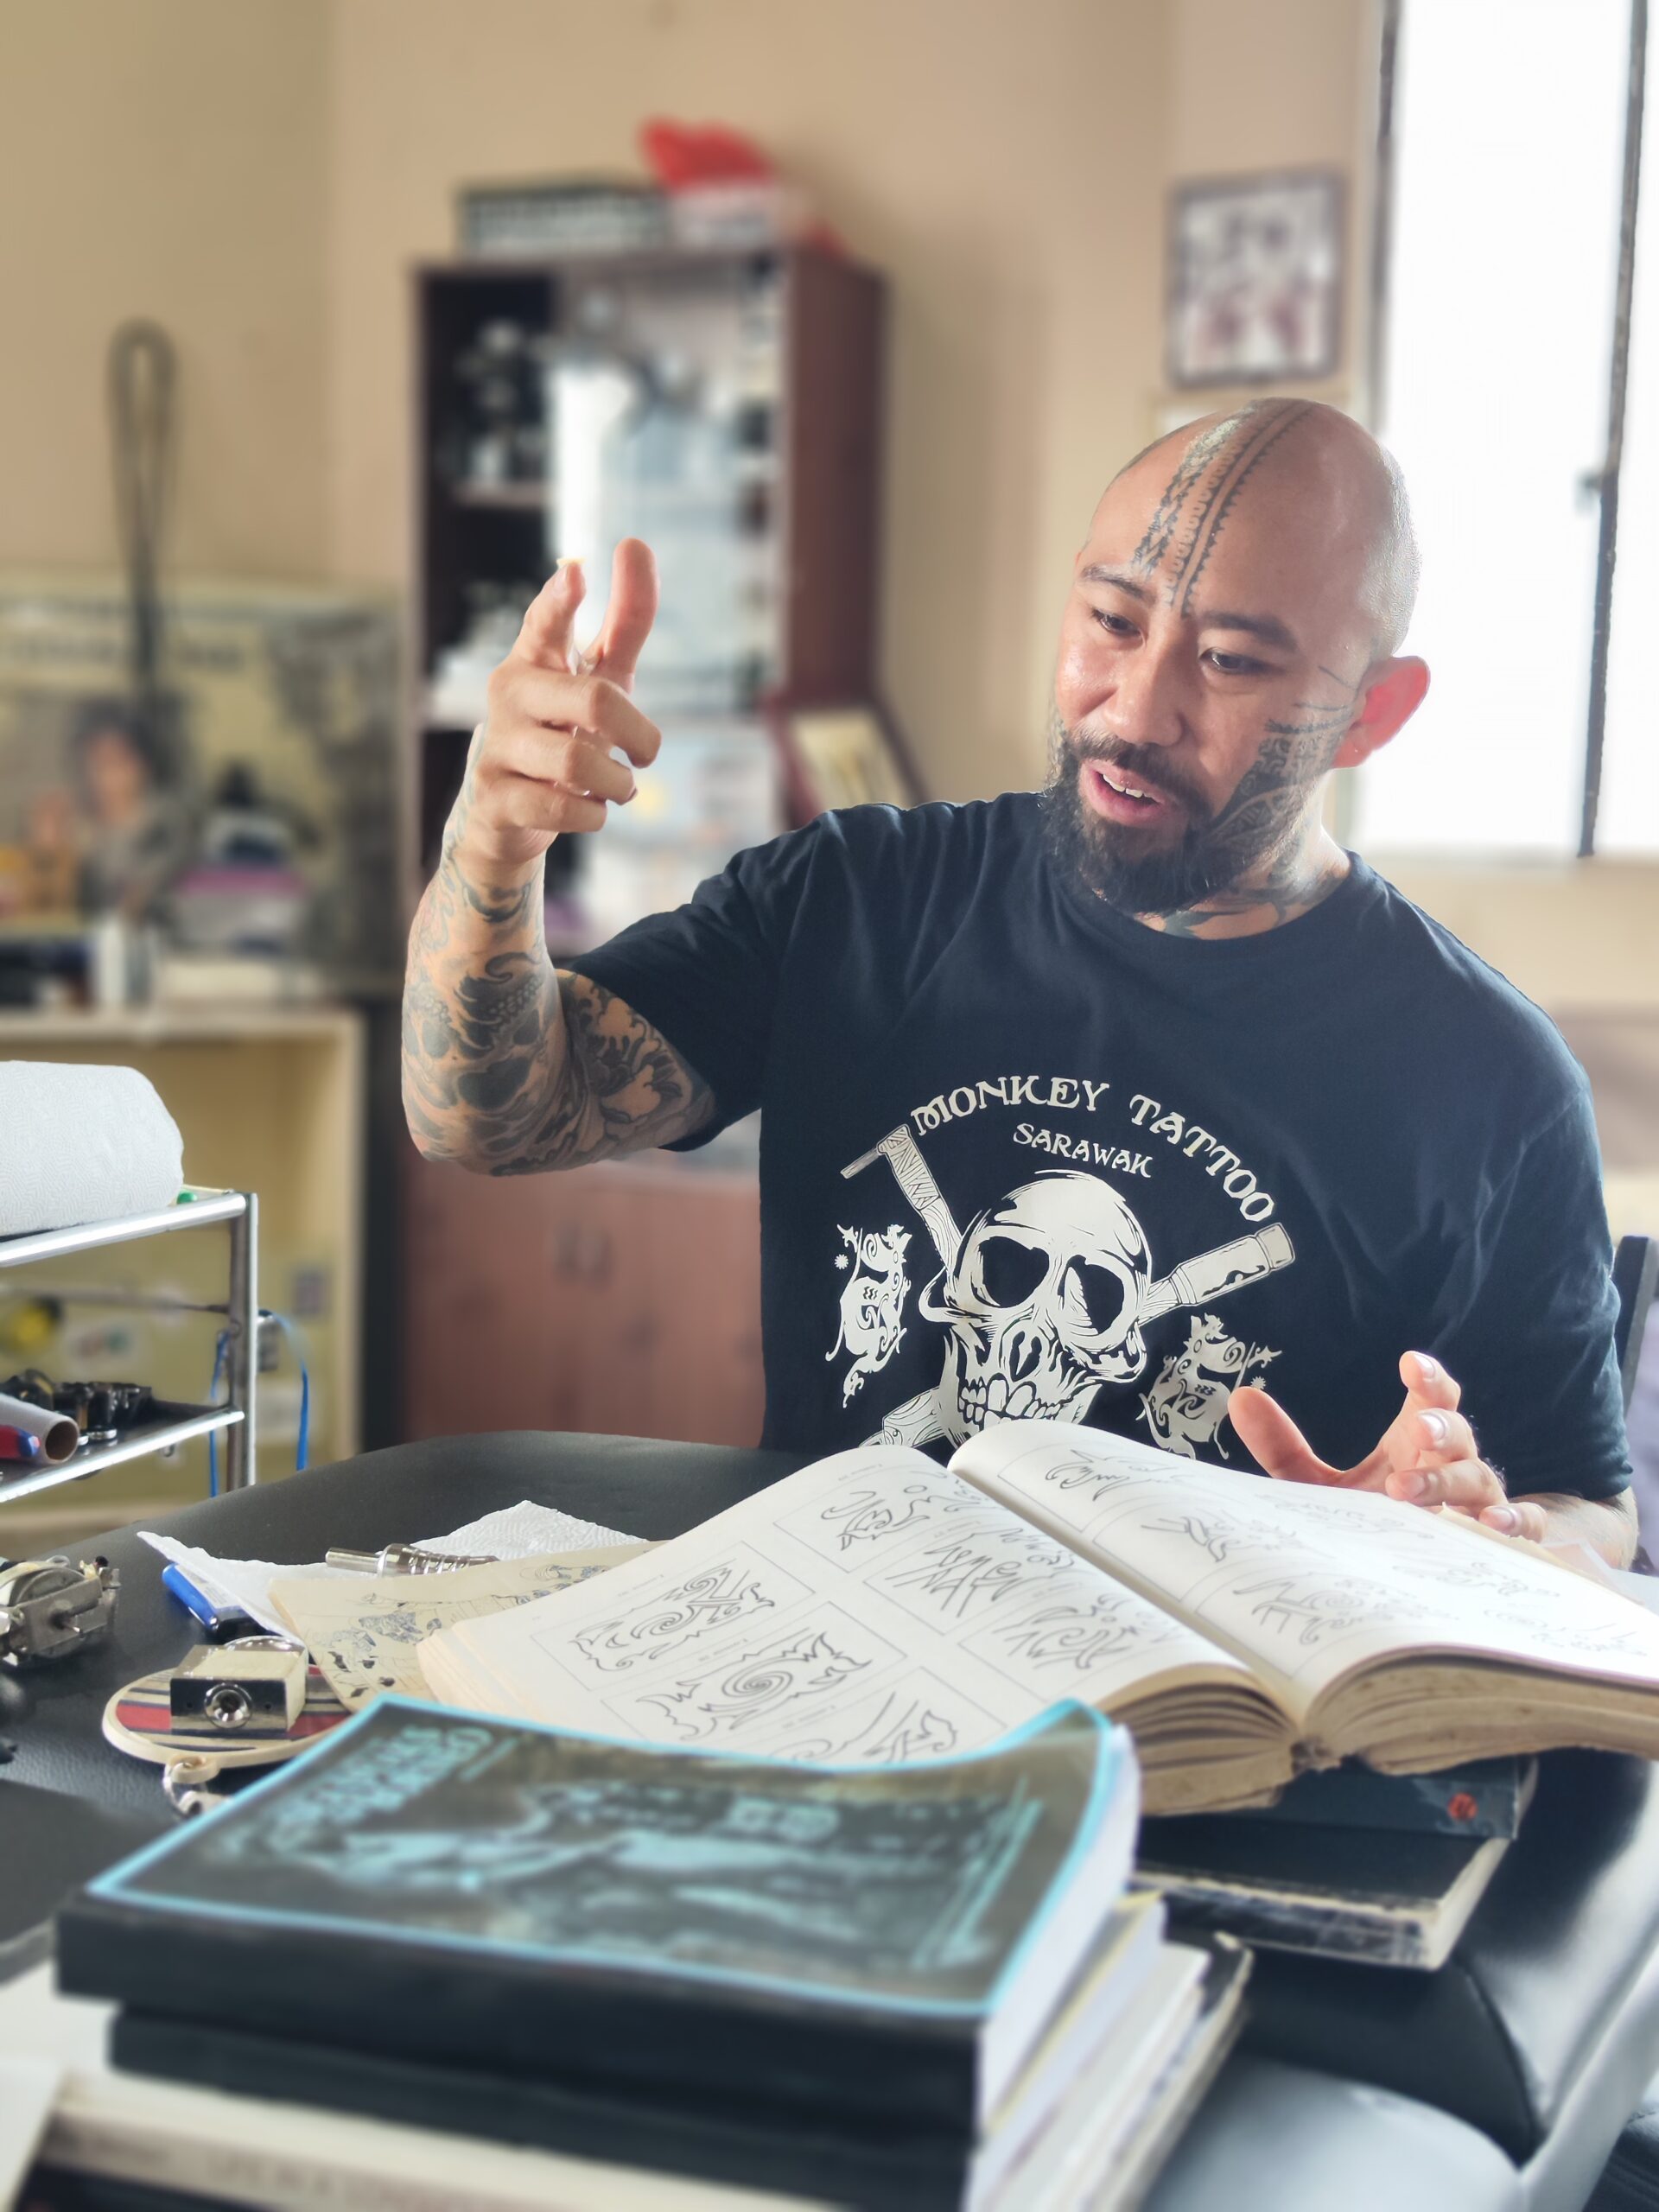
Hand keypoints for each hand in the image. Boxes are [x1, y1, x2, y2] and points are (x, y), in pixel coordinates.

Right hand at [453, 540, 660, 874]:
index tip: (576, 573)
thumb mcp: (600, 677)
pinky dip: (593, 815)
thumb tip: (635, 543)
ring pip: (579, 764)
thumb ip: (624, 621)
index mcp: (535, 658)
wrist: (510, 813)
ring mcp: (497, 745)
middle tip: (646, 753)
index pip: (546, 622)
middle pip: (595, 702)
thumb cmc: (564, 730)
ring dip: (618, 783)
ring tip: (618, 786)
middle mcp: (509, 694)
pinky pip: (562, 808)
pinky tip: (589, 810)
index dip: (562, 601)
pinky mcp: (495, 797)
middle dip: (639, 734)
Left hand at [1228, 1351, 1544, 1539]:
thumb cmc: (1372, 1521)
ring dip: (1449, 1479)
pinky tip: (1491, 1526)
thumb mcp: (1322, 1485)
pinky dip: (1515, 1523)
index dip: (1428, 1379)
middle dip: (1438, 1425)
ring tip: (1411, 1489)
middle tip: (1415, 1428)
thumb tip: (1241, 1398)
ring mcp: (1477, 1503)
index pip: (1431, 1398)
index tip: (1410, 1364)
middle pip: (1457, 1432)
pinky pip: (1521, 1528)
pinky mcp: (1497, 1543)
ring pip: (1478, 1479)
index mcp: (1413, 1444)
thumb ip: (1283, 1448)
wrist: (1412, 1578)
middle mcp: (1451, 1464)